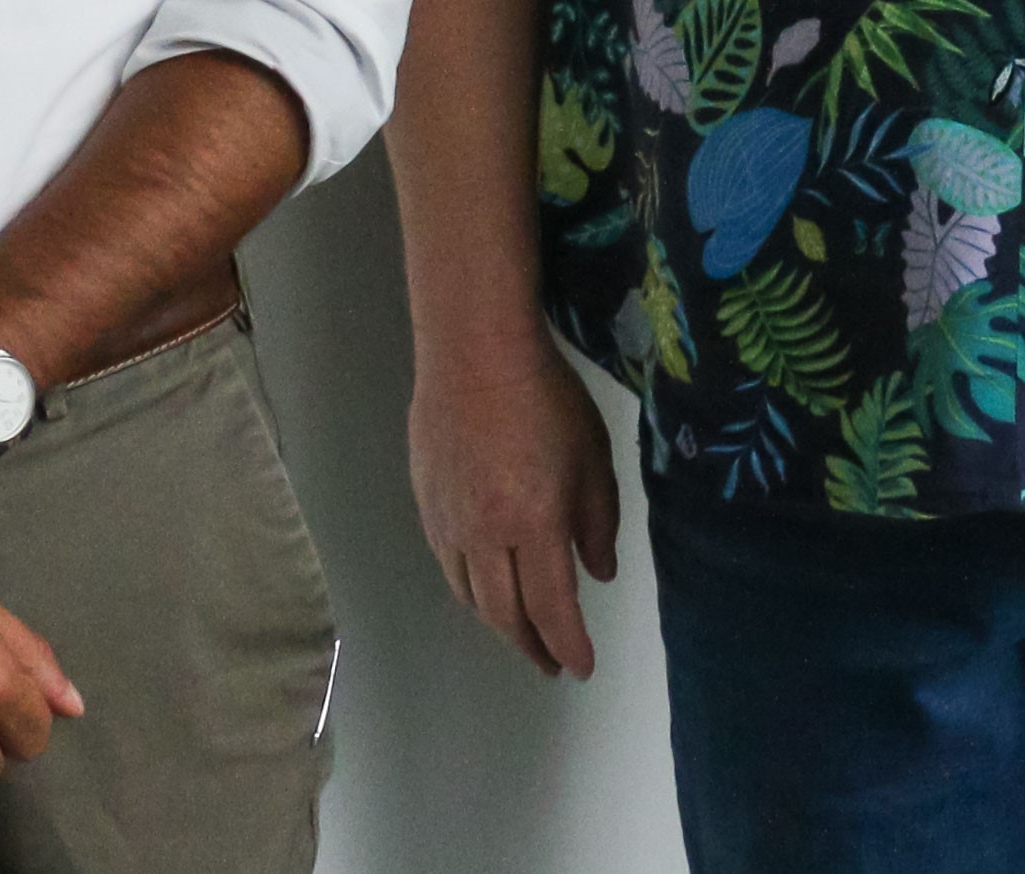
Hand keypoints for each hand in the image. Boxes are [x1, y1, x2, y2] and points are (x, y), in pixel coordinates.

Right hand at [411, 323, 619, 677]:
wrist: (472, 356)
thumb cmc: (547, 398)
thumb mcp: (593, 456)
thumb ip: (598, 521)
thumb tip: (598, 574)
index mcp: (534, 524)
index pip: (551, 606)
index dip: (567, 644)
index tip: (582, 668)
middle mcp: (485, 537)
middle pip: (505, 613)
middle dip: (531, 646)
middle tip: (552, 664)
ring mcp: (448, 525)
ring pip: (472, 596)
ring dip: (500, 624)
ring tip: (523, 635)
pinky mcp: (426, 509)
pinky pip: (450, 568)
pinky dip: (472, 592)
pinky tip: (487, 590)